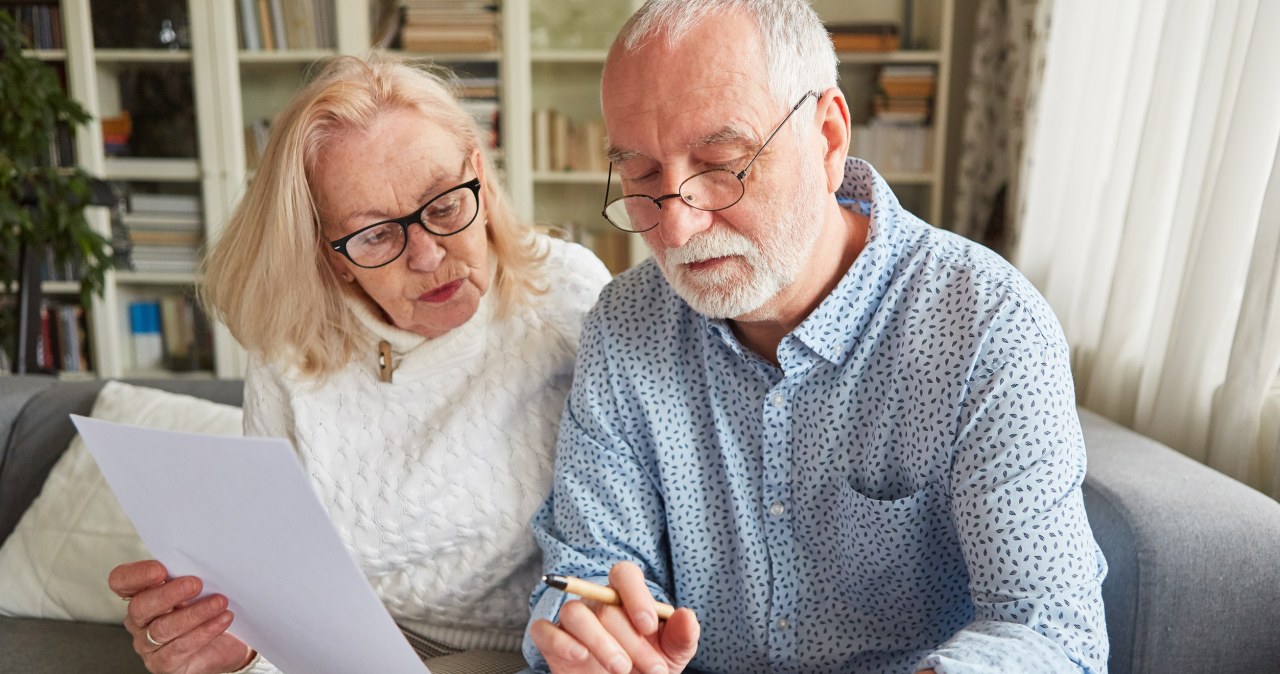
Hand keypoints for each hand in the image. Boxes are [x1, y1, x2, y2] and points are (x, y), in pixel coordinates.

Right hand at [108, 560, 255, 673]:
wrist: (225, 643)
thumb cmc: (206, 608)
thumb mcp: (198, 588)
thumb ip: (190, 574)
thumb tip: (204, 560)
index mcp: (141, 593)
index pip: (121, 581)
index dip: (136, 575)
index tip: (160, 569)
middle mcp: (139, 620)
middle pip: (140, 606)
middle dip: (168, 594)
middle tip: (196, 584)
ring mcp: (148, 644)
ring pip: (162, 628)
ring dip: (194, 613)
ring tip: (220, 602)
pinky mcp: (163, 663)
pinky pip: (180, 647)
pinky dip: (204, 631)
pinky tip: (222, 620)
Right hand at [530, 561, 699, 673]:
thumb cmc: (649, 667)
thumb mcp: (673, 654)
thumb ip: (682, 635)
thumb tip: (687, 615)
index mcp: (625, 597)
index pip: (624, 574)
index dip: (636, 596)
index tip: (649, 627)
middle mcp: (597, 603)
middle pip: (605, 606)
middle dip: (631, 641)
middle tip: (652, 670)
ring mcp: (573, 622)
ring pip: (574, 613)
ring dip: (600, 642)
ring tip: (621, 669)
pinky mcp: (552, 642)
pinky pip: (543, 630)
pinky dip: (559, 641)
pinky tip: (580, 656)